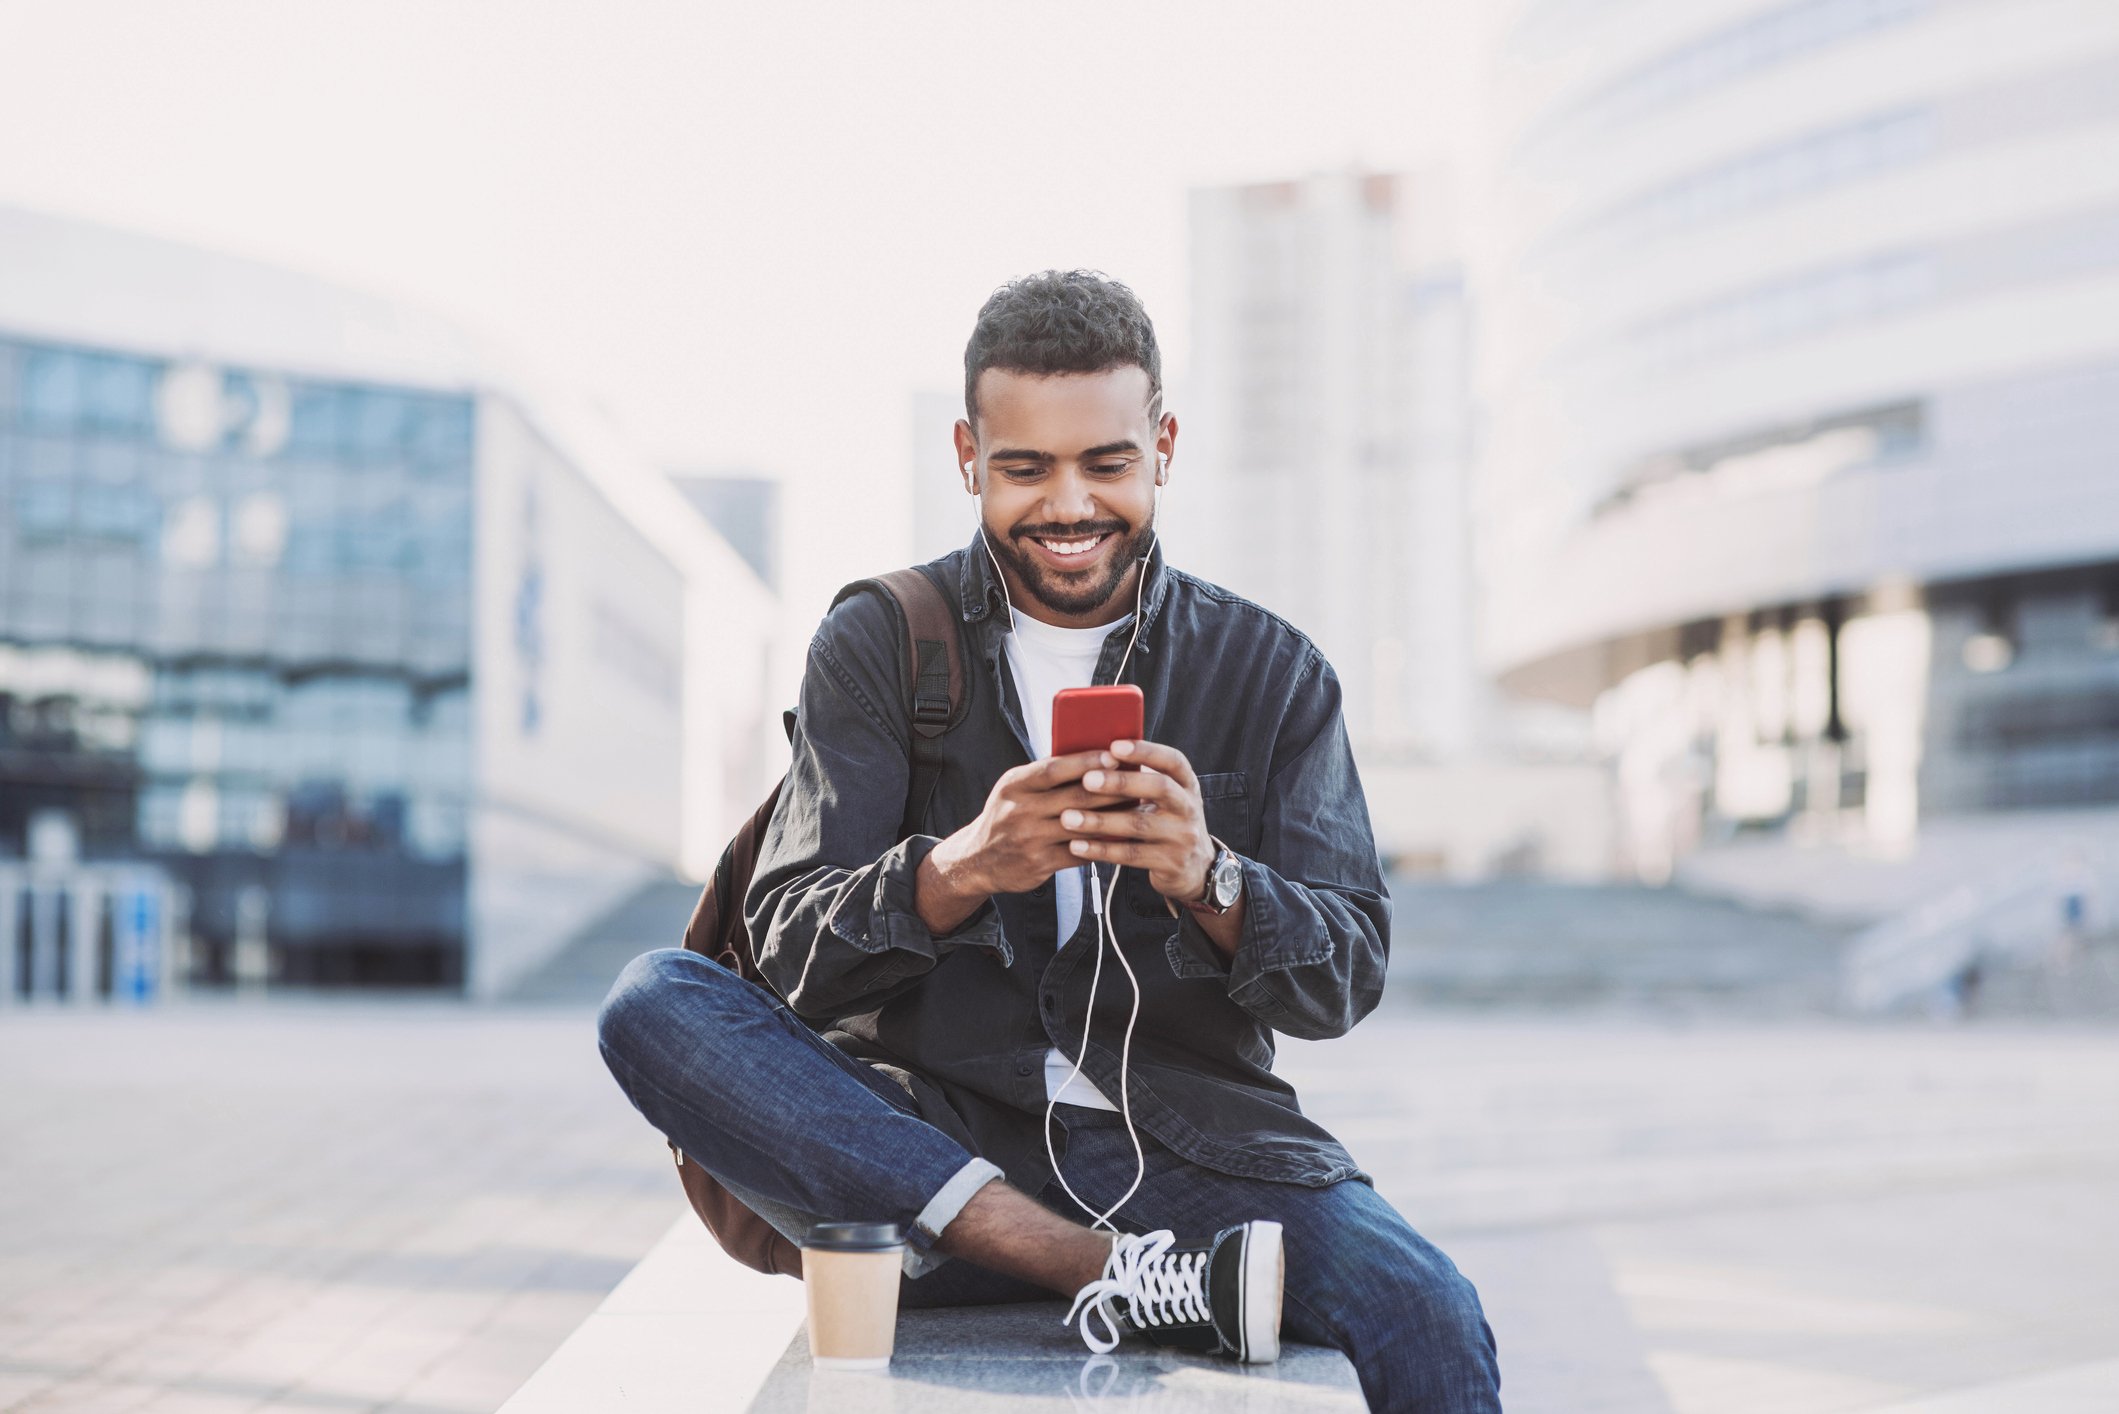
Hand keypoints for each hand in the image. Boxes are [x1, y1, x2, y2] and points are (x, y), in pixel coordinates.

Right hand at [930, 750, 1131, 900]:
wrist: (977, 860)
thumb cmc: (1006, 816)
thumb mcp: (1014, 788)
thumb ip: (1045, 776)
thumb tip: (1093, 758)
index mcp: (1015, 784)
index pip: (1054, 768)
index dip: (1086, 762)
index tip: (1114, 756)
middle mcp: (1020, 810)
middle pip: (1075, 797)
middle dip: (1111, 788)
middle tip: (1139, 782)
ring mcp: (1029, 839)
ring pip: (1082, 826)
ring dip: (1113, 817)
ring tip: (1137, 809)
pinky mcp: (1039, 864)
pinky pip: (1080, 852)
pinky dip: (1103, 844)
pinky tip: (1121, 837)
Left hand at [1058, 740, 1214, 906]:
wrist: (1195, 868)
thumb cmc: (1165, 821)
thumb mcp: (1164, 798)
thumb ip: (1140, 780)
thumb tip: (1094, 756)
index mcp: (1186, 784)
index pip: (1172, 760)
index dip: (1146, 751)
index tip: (1114, 746)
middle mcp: (1189, 807)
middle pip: (1159, 788)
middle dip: (1121, 782)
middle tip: (1087, 780)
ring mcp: (1183, 837)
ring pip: (1139, 825)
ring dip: (1100, 821)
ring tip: (1068, 818)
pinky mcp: (1170, 863)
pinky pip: (1130, 855)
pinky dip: (1101, 850)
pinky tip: (1076, 845)